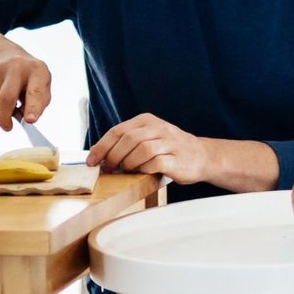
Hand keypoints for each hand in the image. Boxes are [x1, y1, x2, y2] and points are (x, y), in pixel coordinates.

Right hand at [0, 50, 51, 130]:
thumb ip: (37, 104)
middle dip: (5, 118)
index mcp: (37, 70)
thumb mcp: (41, 87)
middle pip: (6, 98)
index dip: (33, 107)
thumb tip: (24, 119)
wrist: (6, 56)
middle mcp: (17, 66)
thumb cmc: (29, 79)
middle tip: (8, 127)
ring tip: (8, 106)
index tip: (30, 120)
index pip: (35, 92)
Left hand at [85, 113, 209, 183]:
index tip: (91, 161)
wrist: (202, 156)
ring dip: (129, 163)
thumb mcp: (149, 137)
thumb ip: (128, 142)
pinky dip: (144, 169)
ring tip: (126, 171)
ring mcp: (169, 142)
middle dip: (113, 156)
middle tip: (108, 169)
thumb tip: (100, 154)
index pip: (117, 131)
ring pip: (141, 149)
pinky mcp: (176, 158)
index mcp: (147, 120)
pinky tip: (142, 173)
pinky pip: (155, 162)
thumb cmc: (170, 150)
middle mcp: (158, 128)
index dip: (101, 147)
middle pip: (127, 139)